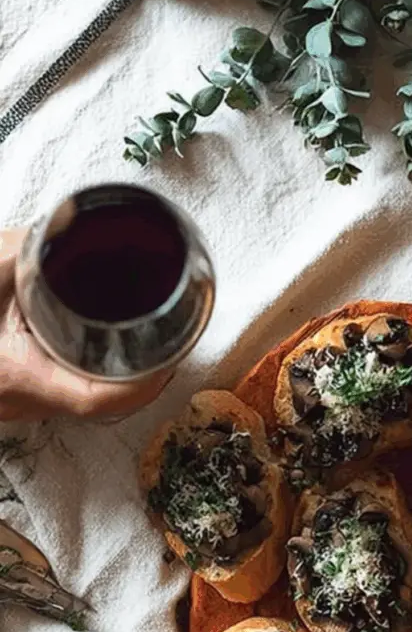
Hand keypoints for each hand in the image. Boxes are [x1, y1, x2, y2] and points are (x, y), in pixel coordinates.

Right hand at [0, 229, 168, 421]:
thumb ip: (26, 248)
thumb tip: (69, 224)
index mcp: (17, 375)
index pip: (98, 398)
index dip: (145, 384)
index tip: (171, 358)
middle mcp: (22, 401)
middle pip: (102, 407)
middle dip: (144, 380)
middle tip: (174, 343)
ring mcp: (18, 406)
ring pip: (86, 405)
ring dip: (122, 381)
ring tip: (153, 345)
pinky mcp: (17, 397)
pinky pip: (68, 396)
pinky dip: (95, 377)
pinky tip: (109, 352)